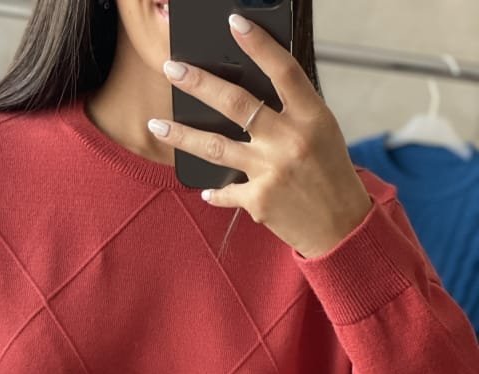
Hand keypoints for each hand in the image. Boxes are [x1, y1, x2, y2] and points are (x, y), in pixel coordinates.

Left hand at [147, 13, 372, 258]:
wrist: (340, 228)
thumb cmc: (330, 174)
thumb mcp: (322, 133)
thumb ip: (292, 111)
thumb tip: (251, 92)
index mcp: (312, 117)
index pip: (283, 70)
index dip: (259, 44)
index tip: (234, 23)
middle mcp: (290, 141)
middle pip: (237, 103)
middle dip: (200, 83)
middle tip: (172, 68)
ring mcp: (271, 171)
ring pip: (215, 146)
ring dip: (181, 135)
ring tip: (156, 124)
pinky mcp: (258, 201)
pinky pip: (225, 190)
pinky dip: (215, 190)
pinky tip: (205, 188)